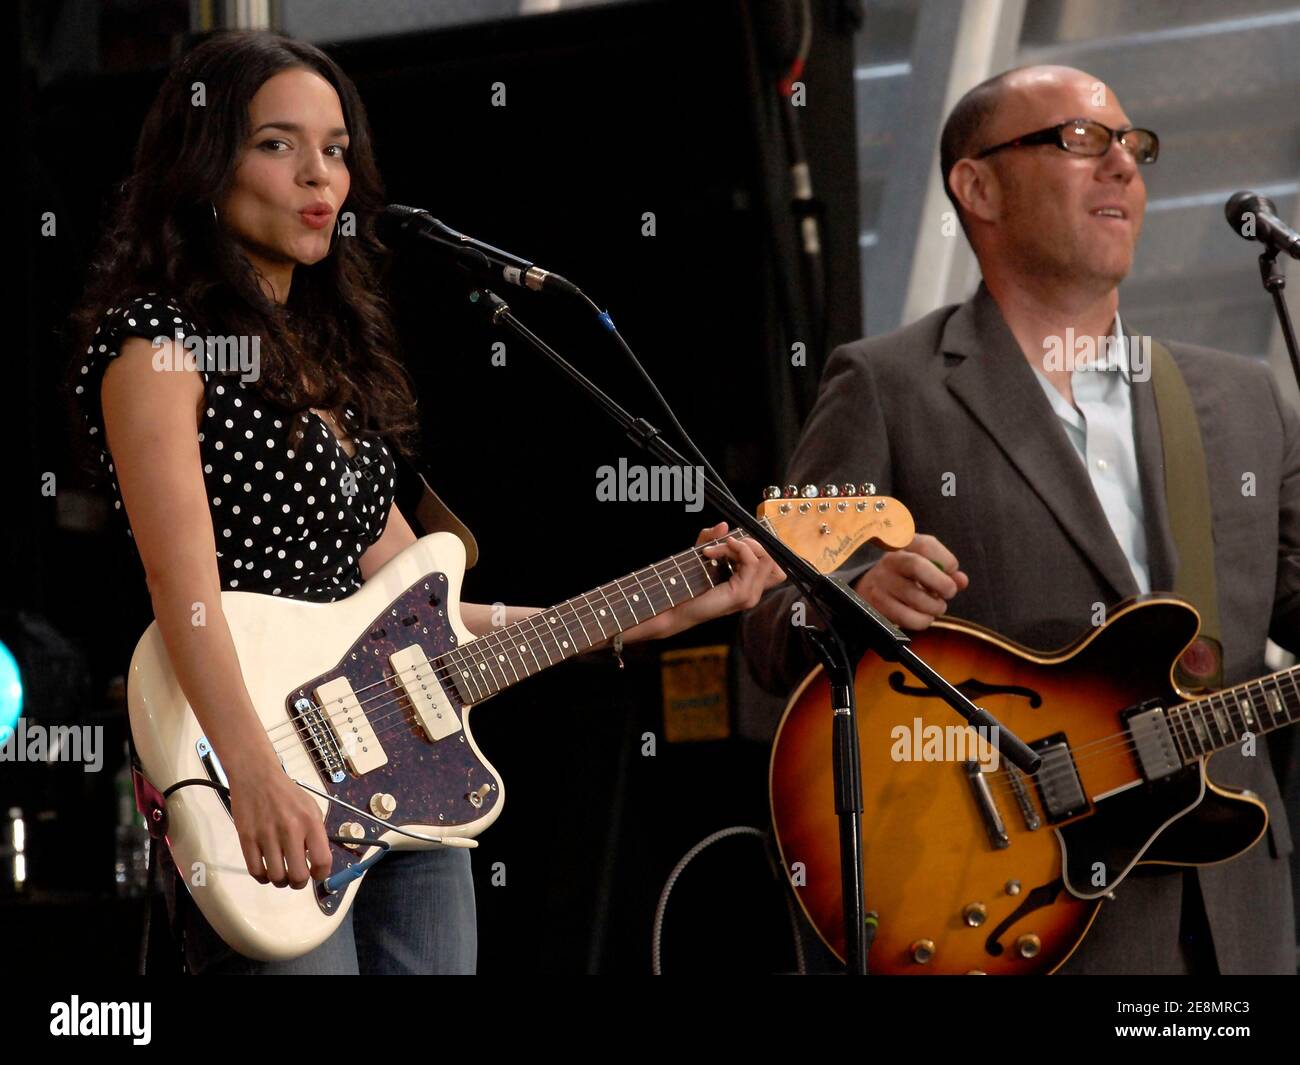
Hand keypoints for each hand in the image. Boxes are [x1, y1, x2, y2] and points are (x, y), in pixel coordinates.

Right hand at [227, 756, 333, 888]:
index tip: (316, 874)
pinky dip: (263, 878)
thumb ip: (316, 834)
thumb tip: (318, 863)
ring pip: (276, 877)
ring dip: (281, 882)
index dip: (321, 874)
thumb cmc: (288, 794)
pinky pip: (255, 871)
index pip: (322, 861)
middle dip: (299, 883)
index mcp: (310, 822)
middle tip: (297, 878)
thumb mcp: (311, 808)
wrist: (257, 777)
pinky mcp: (247, 838)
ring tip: (282, 874)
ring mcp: (267, 835)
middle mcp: (290, 830)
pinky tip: (266, 872)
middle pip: (298, 876)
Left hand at [624, 522, 785, 641]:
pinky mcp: (741, 594)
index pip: (771, 562)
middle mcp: (753, 592)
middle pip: (771, 558)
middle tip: (725, 544)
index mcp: (749, 585)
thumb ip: (712, 537)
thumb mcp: (702, 554)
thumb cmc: (688, 586)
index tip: (732, 541)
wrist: (675, 607)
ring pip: (762, 557)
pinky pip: (751, 562)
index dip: (756, 546)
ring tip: (716, 548)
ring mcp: (750, 595)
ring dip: (739, 545)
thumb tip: (724, 525)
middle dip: (749, 543)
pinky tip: (715, 551)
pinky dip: (736, 549)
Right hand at [852, 533, 968, 630]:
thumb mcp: (924, 565)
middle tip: (949, 592)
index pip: (925, 544)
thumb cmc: (904, 575)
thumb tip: (961, 581)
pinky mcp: (877, 605)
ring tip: (937, 607)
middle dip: (941, 583)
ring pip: (914, 596)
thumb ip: (945, 571)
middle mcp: (889, 560)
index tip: (952, 571)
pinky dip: (922, 620)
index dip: (946, 560)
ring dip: (934, 606)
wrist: (868, 586)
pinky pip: (906, 617)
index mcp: (903, 545)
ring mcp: (880, 583)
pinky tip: (923, 617)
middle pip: (916, 566)